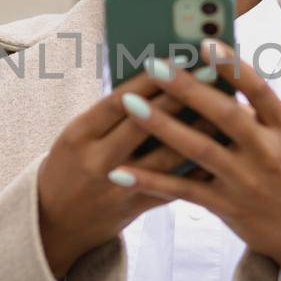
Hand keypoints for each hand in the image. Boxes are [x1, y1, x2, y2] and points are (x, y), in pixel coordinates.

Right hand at [36, 59, 225, 280]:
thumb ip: (111, 114)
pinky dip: (196, 168)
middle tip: (213, 75)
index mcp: (78, 134)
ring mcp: (116, 187)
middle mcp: (97, 160)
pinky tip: (220, 149)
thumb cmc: (68, 167)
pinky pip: (172, 187)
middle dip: (182, 97)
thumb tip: (158, 81)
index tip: (179, 57)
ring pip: (166, 157)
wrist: (53, 223)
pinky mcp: (134, 209)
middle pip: (146, 124)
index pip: (119, 99)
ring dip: (199, 132)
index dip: (151, 78)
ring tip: (227, 110)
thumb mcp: (78, 136)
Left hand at [107, 38, 280, 280]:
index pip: (258, 89)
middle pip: (224, 114)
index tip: (204, 42)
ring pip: (199, 149)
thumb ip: (256, 111)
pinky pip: (183, 190)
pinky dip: (151, 180)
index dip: (232, 65)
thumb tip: (212, 75)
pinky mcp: (227, 206)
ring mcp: (246, 181)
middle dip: (187, 88)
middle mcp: (267, 152)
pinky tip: (122, 170)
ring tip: (130, 104)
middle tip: (154, 64)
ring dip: (162, 126)